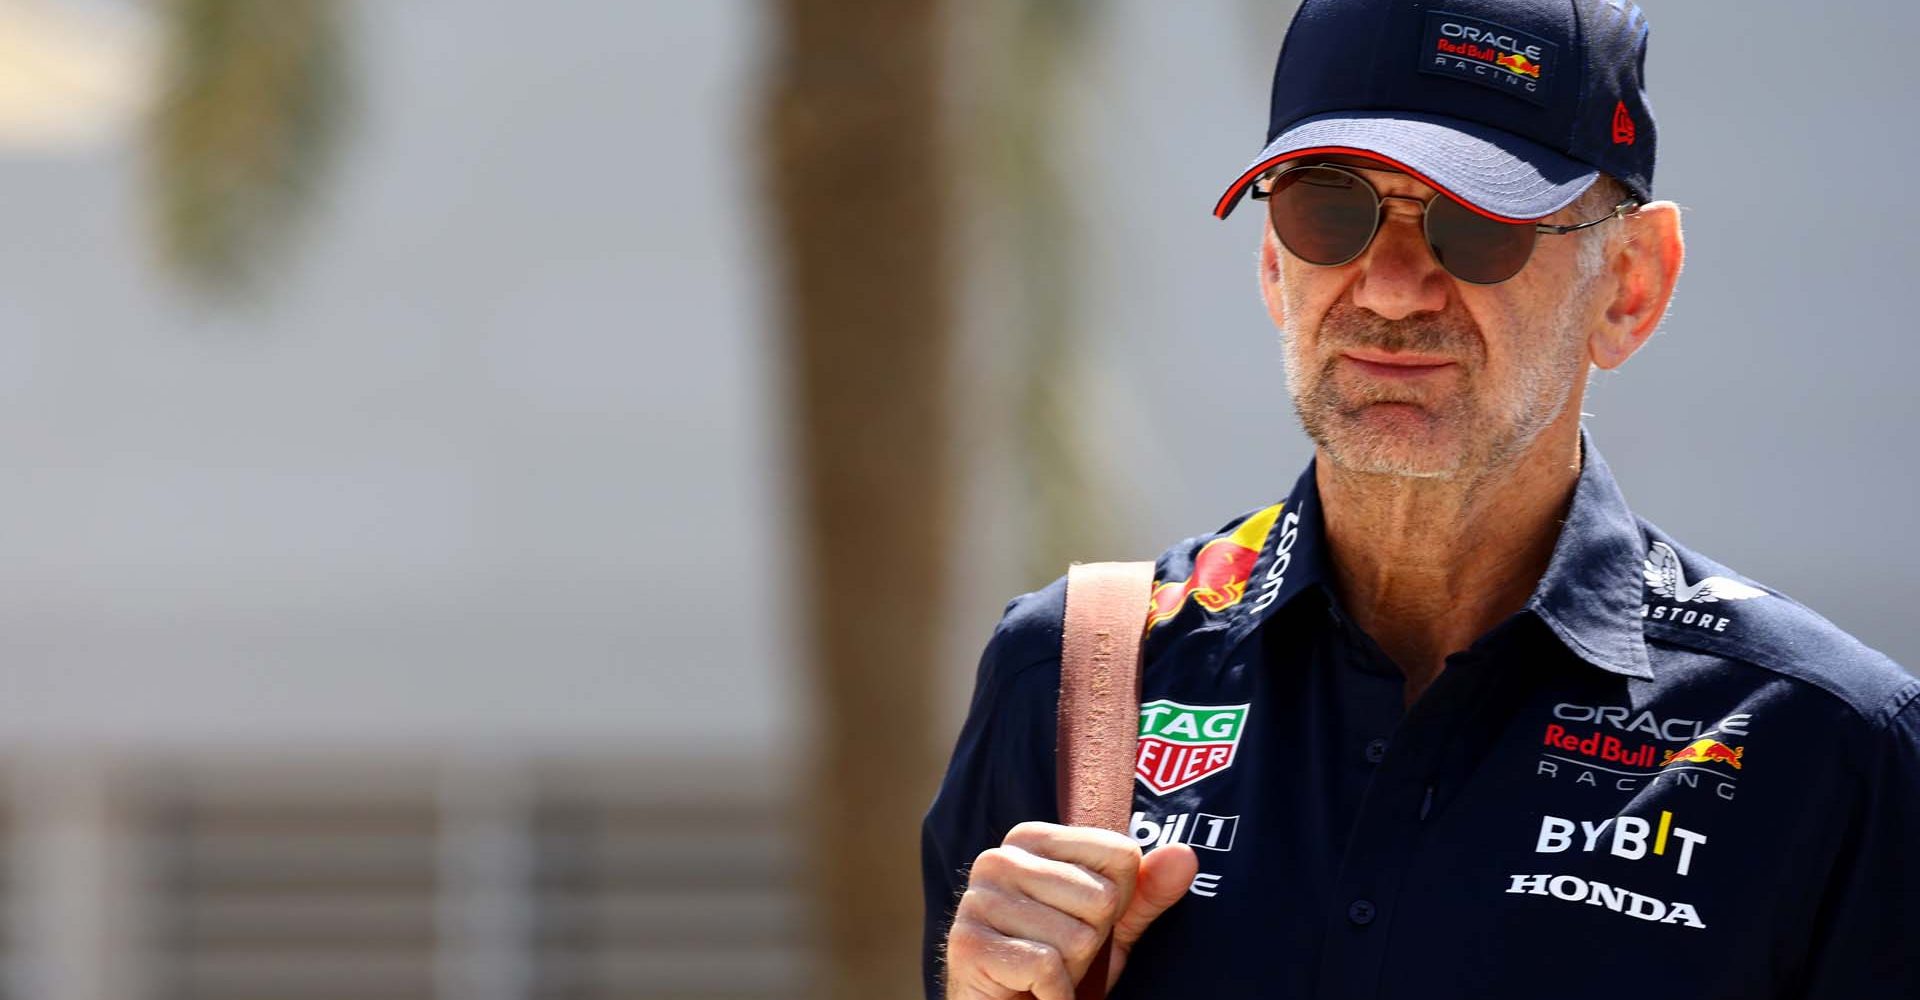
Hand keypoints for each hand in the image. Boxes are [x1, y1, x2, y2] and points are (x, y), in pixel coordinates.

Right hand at [943, 821, 1199, 999]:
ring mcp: (978, 900)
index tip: (1083, 921)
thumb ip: (1147, 891)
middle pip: (1102, 898)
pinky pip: (1047, 967)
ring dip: (1071, 971)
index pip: (1120, 854)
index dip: (1118, 903)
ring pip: (1076, 937)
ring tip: (1042, 973)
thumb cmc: (1056, 966)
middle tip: (1060, 954)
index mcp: (1032, 838)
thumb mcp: (1111, 926)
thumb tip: (1185, 856)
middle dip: (1092, 941)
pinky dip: (1053, 994)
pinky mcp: (969, 944)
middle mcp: (998, 859)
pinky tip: (1031, 993)